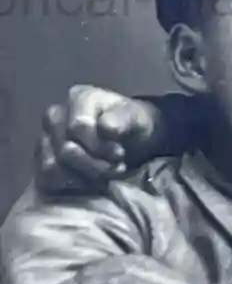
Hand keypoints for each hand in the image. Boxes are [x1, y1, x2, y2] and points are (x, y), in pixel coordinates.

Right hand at [36, 86, 163, 194]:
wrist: (128, 137)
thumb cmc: (131, 123)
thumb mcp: (135, 117)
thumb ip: (122, 119)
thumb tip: (106, 128)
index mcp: (78, 98)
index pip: (78, 128)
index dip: (100, 147)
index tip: (120, 154)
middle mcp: (55, 116)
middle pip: (65, 151)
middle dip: (95, 166)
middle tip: (116, 168)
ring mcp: (45, 138)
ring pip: (52, 167)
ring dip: (83, 178)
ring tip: (105, 176)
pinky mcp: (43, 159)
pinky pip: (47, 179)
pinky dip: (70, 185)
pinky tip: (90, 183)